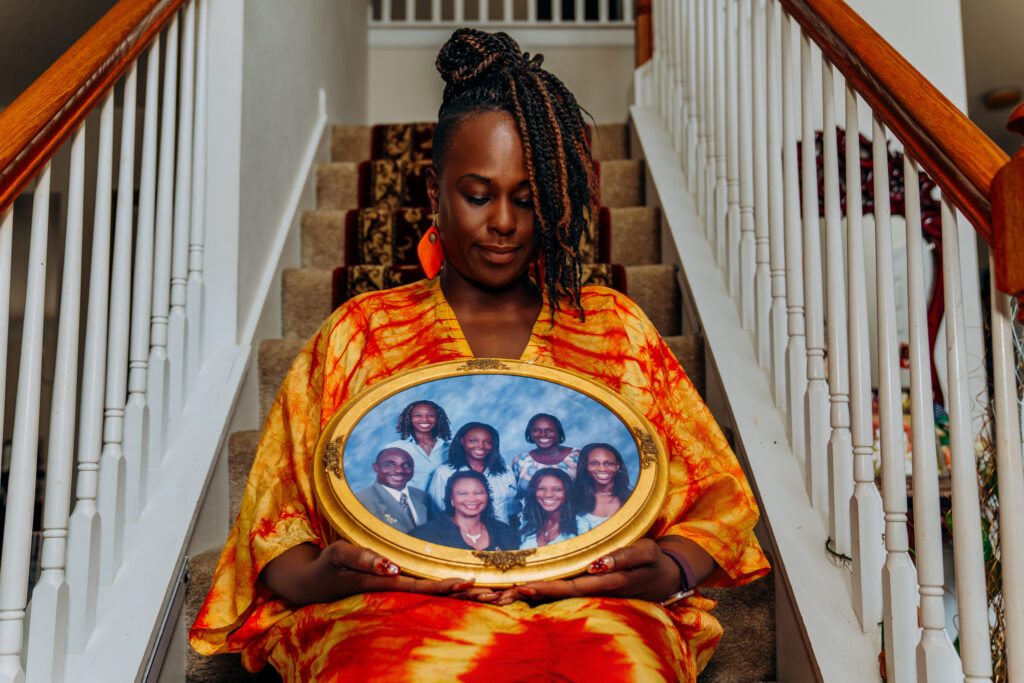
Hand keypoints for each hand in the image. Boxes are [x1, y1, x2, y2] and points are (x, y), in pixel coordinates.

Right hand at [261, 540, 474, 604]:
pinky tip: (470, 589)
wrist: (315, 582)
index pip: (422, 587)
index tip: (471, 583)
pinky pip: (428, 590)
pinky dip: (451, 590)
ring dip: (464, 596)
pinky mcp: (396, 585)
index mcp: (386, 584)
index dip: (446, 585)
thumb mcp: (340, 554)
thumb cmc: (328, 565)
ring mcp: (397, 590)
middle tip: (498, 594)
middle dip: (467, 596)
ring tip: (495, 595)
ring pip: (436, 595)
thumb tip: (391, 566)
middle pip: (437, 596)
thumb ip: (363, 559)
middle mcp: (397, 590)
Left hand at [512, 538, 695, 603]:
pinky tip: (532, 588)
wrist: (666, 578)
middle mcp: (601, 592)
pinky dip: (551, 590)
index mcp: (611, 583)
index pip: (574, 587)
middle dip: (537, 593)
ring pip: (565, 596)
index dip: (550, 588)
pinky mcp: (596, 589)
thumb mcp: (646, 552)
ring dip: (541, 593)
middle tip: (510, 589)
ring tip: (513, 589)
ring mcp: (598, 593)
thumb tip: (597, 564)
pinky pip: (571, 592)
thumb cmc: (653, 561)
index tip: (526, 585)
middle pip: (564, 595)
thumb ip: (624, 557)